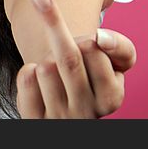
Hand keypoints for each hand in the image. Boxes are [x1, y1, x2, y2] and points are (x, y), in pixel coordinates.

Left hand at [15, 0, 136, 118]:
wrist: (65, 93)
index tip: (86, 44)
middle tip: (58, 30)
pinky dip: (29, 70)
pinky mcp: (33, 118)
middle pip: (68, 58)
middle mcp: (86, 114)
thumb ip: (121, 46)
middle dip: (59, 37)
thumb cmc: (90, 71)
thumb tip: (102, 38)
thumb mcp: (116, 60)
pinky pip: (26, 79)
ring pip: (46, 69)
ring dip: (46, 59)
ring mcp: (58, 118)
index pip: (93, 48)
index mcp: (111, 99)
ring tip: (55, 69)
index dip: (85, 38)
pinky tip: (40, 81)